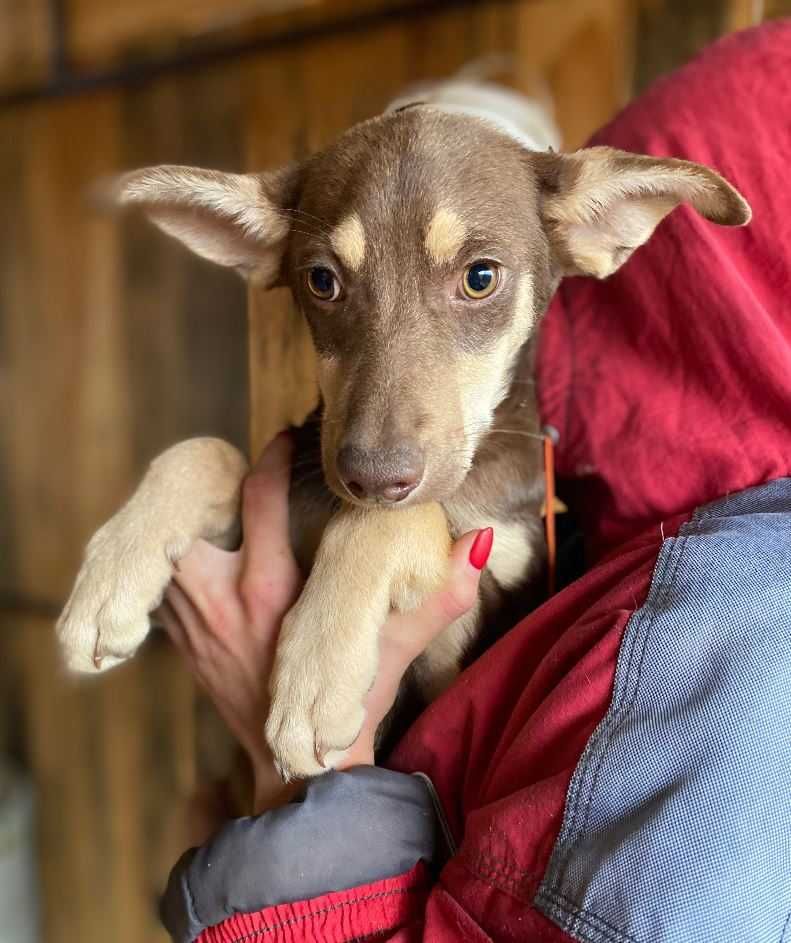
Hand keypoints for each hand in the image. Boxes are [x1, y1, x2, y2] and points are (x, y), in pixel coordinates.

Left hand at [156, 433, 489, 810]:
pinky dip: (175, 556)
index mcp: (272, 591)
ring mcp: (193, 622)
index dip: (272, 460)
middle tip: (230, 462)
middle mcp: (223, 600)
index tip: (285, 439)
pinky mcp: (181, 641)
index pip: (261, 501)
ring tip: (216, 496)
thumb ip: (441, 595)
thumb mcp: (398, 646)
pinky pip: (163, 583)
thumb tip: (479, 541)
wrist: (298, 764)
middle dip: (206, 483)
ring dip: (189, 517)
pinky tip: (199, 545)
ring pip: (168, 547)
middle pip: (190, 515)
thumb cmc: (351, 700)